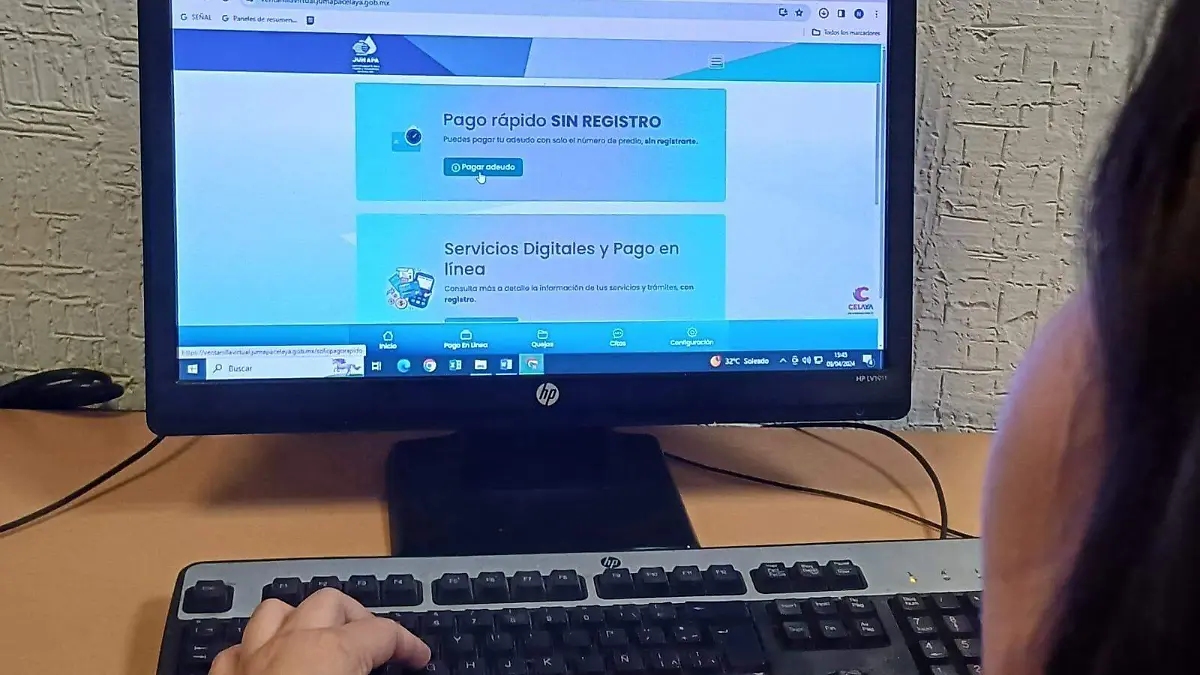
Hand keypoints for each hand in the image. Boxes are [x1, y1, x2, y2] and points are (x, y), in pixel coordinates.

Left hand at [212, 588, 430, 674]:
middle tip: (376, 645)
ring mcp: (251, 659)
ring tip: (321, 638)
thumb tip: (404, 672)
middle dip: (358, 618)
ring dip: (303, 619)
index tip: (419, 657)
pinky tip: (268, 666)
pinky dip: (257, 651)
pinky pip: (238, 649)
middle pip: (331, 603)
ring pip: (277, 612)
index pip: (384, 632)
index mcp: (333, 651)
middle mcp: (291, 643)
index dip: (408, 644)